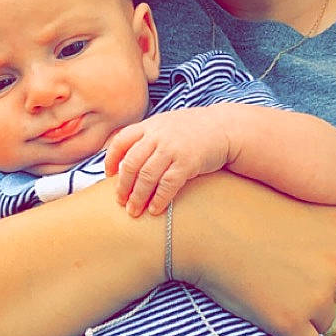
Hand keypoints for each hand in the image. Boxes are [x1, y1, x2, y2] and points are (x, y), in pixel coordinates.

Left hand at [105, 109, 230, 216]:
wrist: (225, 128)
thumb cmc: (194, 130)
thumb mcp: (166, 124)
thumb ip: (147, 137)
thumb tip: (125, 160)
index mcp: (149, 125)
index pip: (121, 141)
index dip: (111, 160)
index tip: (110, 176)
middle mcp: (158, 135)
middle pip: (131, 163)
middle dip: (123, 185)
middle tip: (120, 201)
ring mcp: (173, 148)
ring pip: (147, 176)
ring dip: (138, 197)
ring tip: (134, 210)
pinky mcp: (188, 162)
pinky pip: (167, 184)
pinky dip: (159, 199)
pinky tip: (155, 209)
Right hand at [172, 172, 335, 335]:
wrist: (197, 227)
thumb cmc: (232, 205)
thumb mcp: (288, 198)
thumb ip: (312, 220)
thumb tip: (317, 248)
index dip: (314, 260)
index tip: (292, 259)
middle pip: (333, 287)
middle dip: (310, 286)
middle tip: (272, 274)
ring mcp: (315, 295)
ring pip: (323, 316)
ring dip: (304, 313)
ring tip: (269, 297)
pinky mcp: (289, 322)